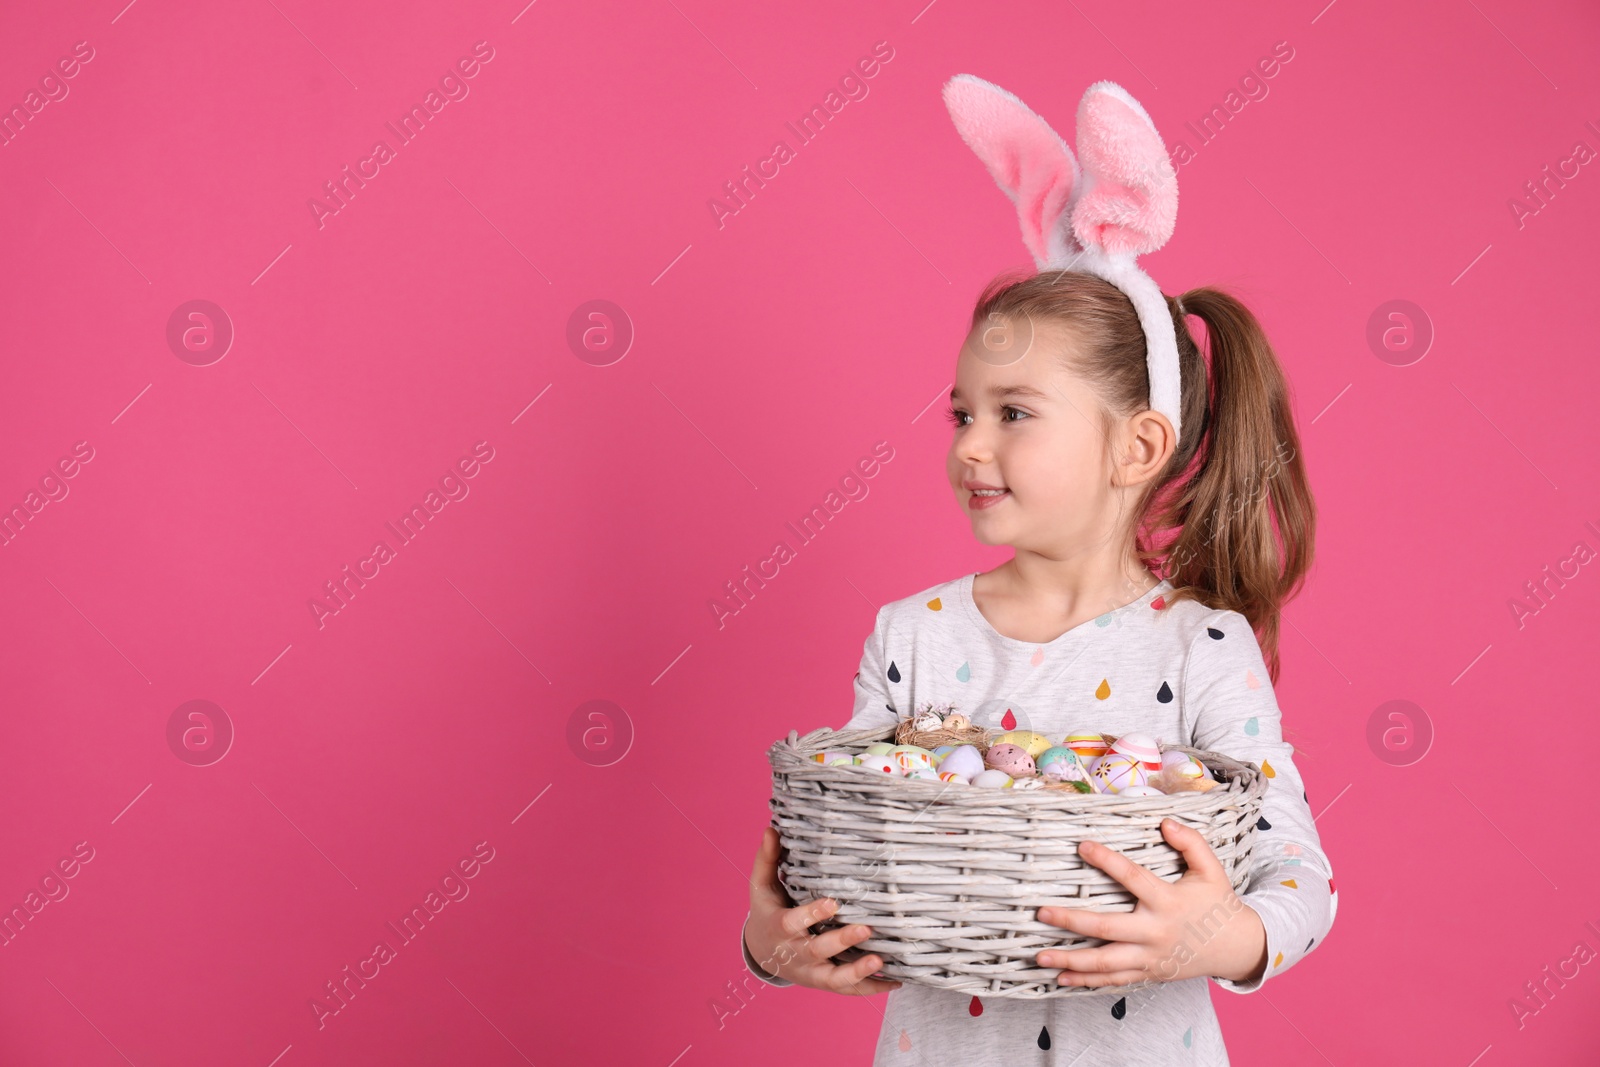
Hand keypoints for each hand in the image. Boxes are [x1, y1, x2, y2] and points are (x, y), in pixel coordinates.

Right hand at [745, 826, 901, 994]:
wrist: (762, 951)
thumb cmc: (768, 910)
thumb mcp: (762, 886)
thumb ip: (767, 859)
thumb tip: (771, 829)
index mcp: (780, 928)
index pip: (794, 922)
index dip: (813, 914)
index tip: (833, 903)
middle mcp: (795, 953)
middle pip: (817, 951)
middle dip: (842, 942)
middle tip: (867, 929)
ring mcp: (811, 972)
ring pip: (833, 978)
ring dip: (857, 973)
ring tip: (881, 961)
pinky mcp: (824, 983)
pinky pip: (848, 990)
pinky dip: (871, 987)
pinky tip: (896, 982)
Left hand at [1034, 817, 1267, 987]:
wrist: (1236, 948)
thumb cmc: (1218, 903)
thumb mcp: (1211, 869)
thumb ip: (1191, 843)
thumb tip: (1166, 822)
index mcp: (1168, 901)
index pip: (1132, 877)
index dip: (1107, 861)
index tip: (1081, 846)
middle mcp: (1155, 931)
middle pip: (1108, 928)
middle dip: (1071, 921)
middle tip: (1041, 913)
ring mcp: (1150, 956)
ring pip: (1105, 962)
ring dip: (1071, 961)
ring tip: (1039, 957)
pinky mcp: (1148, 973)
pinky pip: (1114, 979)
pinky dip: (1087, 980)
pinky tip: (1062, 978)